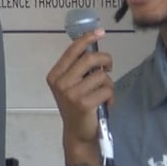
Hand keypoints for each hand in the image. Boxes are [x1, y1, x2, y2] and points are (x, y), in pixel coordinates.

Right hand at [45, 29, 113, 146]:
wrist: (77, 133)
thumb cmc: (77, 107)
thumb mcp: (71, 85)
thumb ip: (78, 69)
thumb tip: (93, 47)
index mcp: (55, 75)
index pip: (72, 51)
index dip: (87, 38)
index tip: (100, 32)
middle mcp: (60, 83)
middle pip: (89, 59)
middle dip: (105, 60)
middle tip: (108, 67)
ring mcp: (71, 93)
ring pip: (100, 75)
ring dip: (108, 83)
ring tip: (105, 93)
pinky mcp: (83, 103)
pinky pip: (106, 89)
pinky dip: (111, 95)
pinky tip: (106, 103)